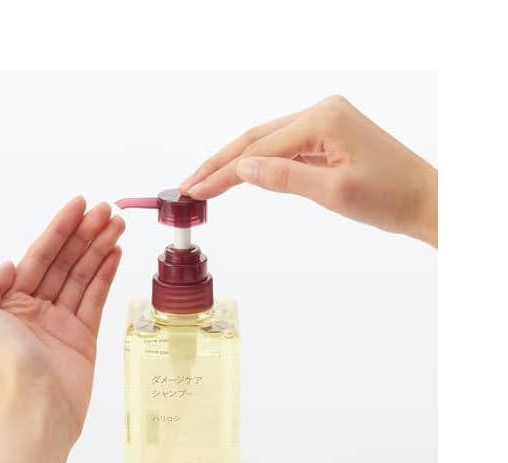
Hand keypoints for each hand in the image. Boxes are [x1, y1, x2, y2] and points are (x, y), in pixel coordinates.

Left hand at [0, 196, 124, 462]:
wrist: (38, 409)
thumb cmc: (7, 366)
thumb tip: (12, 264)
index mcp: (10, 301)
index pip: (40, 255)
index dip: (60, 228)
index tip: (81, 205)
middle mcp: (36, 307)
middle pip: (65, 261)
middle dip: (86, 234)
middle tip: (109, 211)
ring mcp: (63, 321)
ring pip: (84, 276)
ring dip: (100, 248)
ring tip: (118, 225)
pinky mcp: (85, 336)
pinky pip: (96, 298)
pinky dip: (107, 274)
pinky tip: (116, 254)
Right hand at [180, 95, 436, 246]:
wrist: (425, 200)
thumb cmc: (389, 198)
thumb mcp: (333, 192)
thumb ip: (284, 178)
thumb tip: (241, 171)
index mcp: (322, 119)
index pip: (259, 149)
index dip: (223, 172)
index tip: (195, 190)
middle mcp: (321, 112)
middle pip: (256, 138)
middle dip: (220, 163)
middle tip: (189, 185)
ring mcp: (325, 121)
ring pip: (267, 142)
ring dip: (236, 163)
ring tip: (205, 183)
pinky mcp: (328, 135)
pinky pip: (284, 147)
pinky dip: (260, 163)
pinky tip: (240, 175)